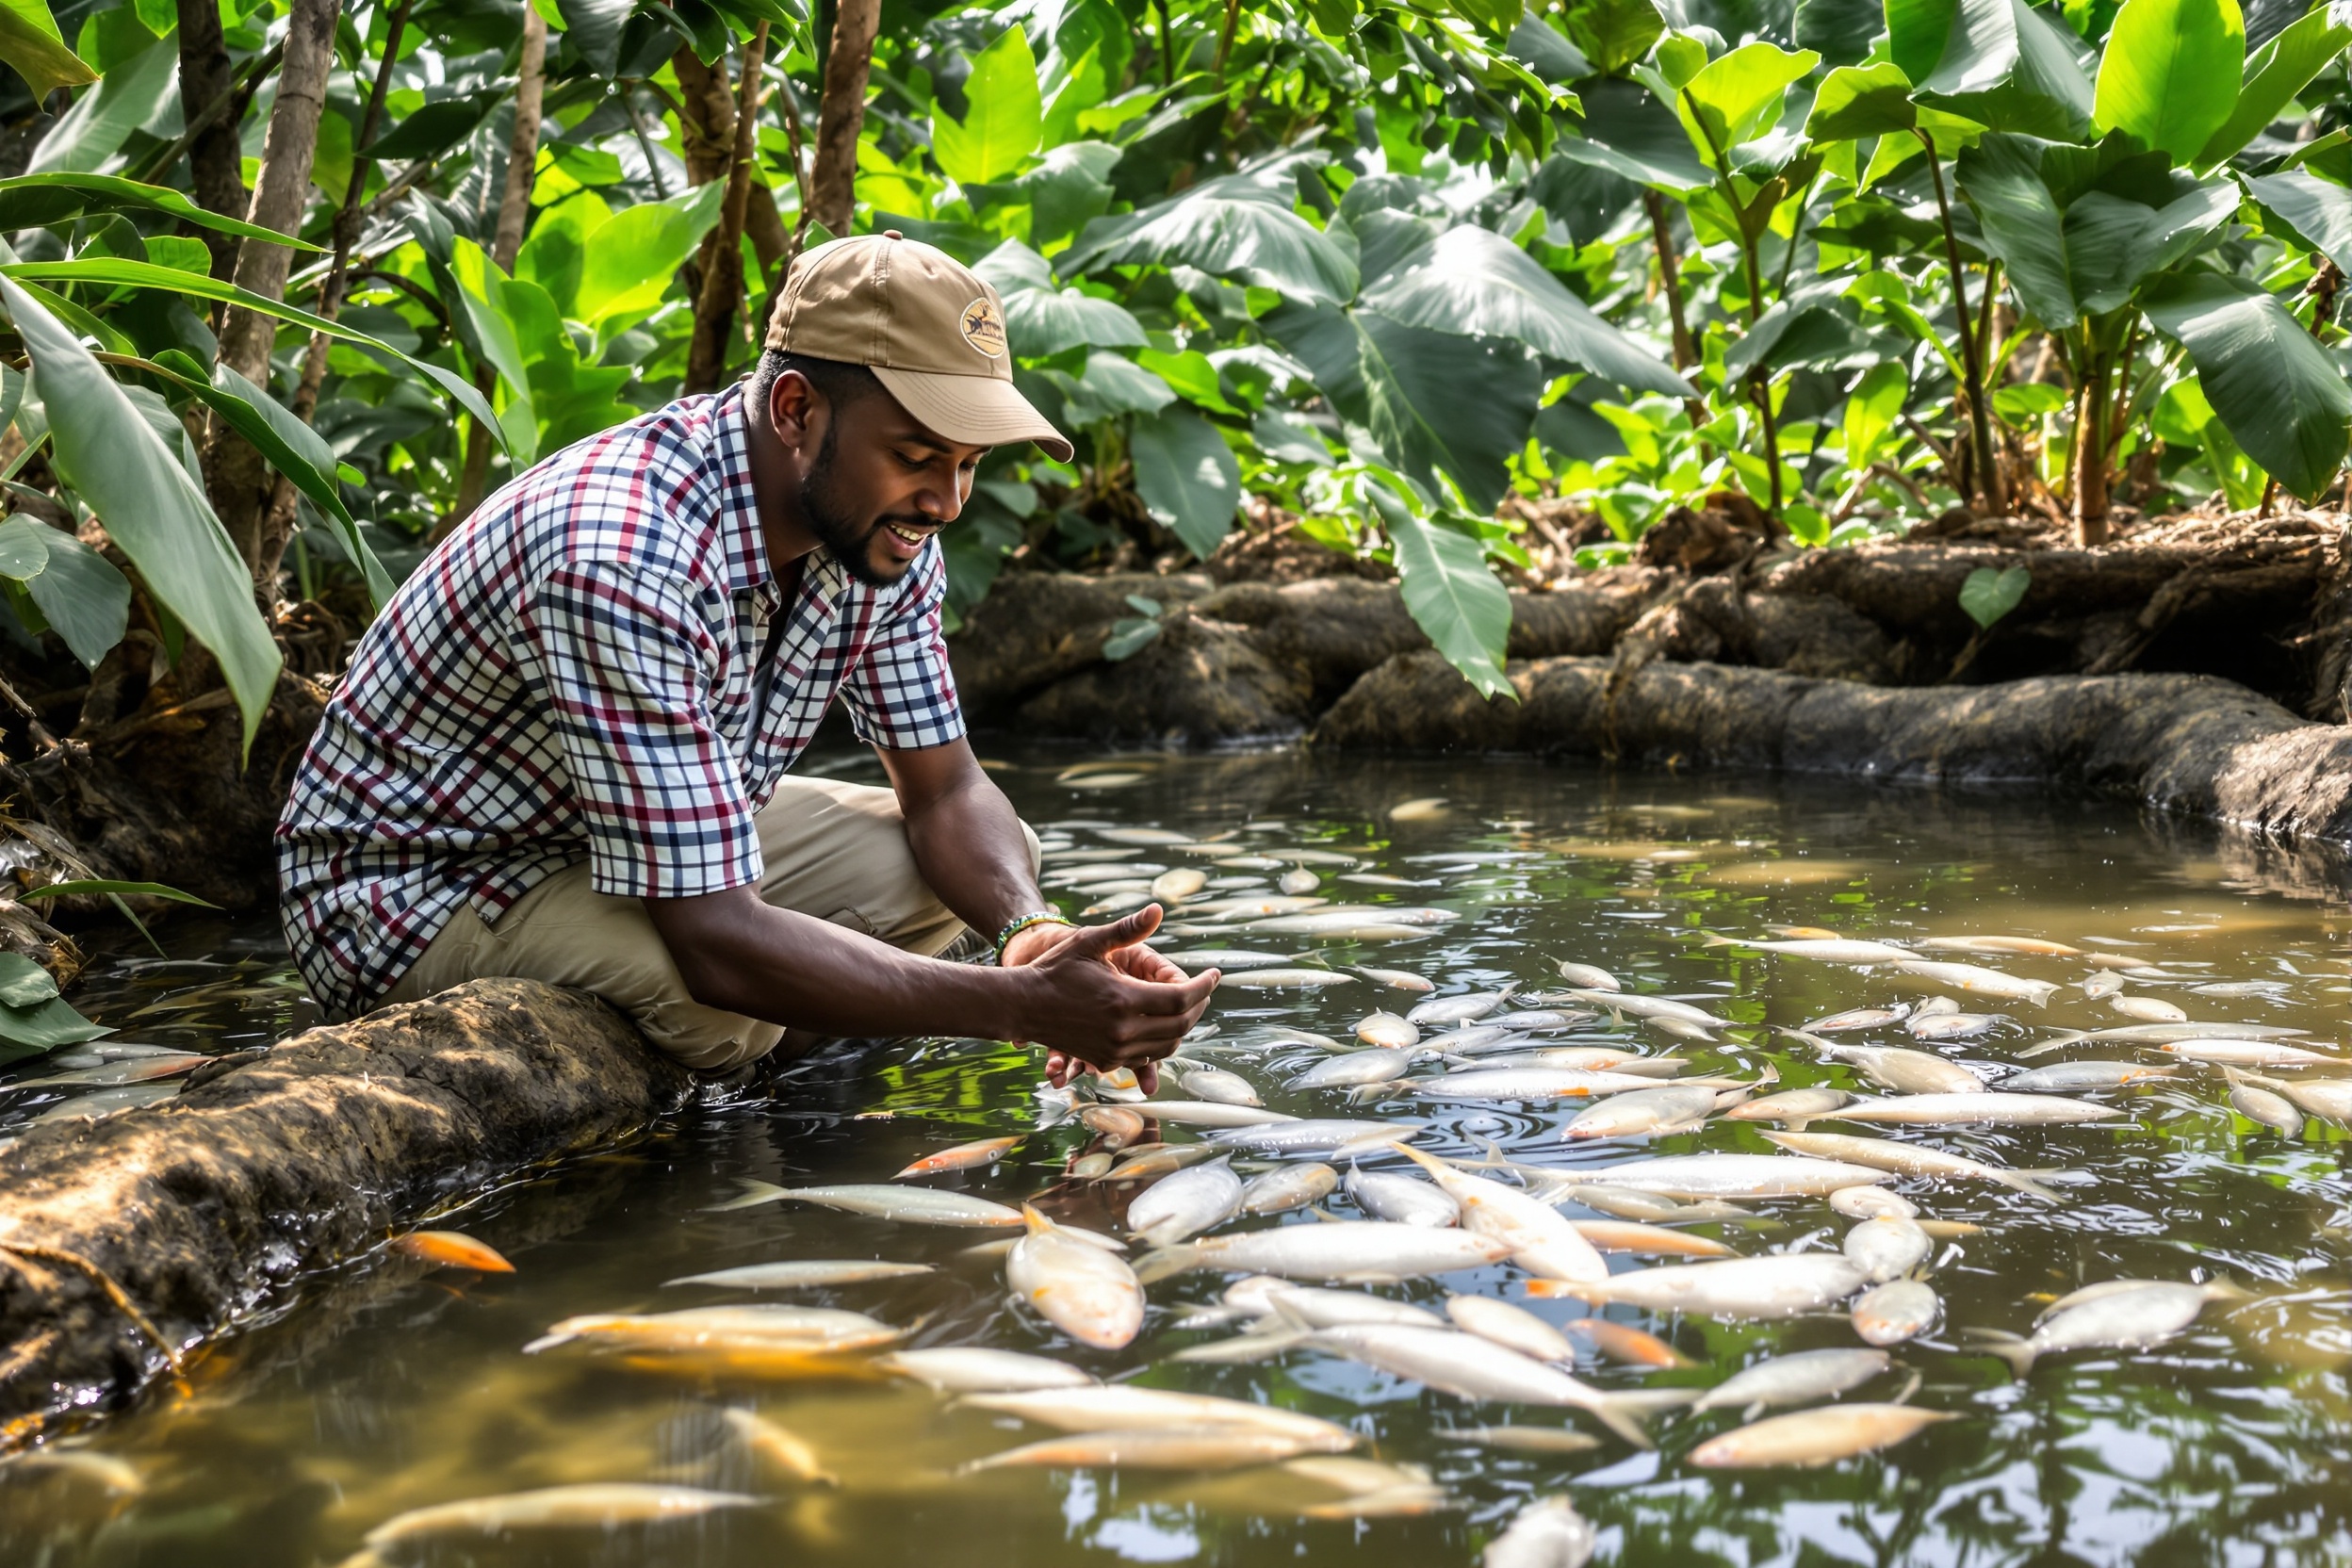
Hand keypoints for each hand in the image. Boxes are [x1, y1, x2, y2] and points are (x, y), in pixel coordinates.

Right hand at [1000, 905, 1215, 1089]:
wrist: (1023, 1005)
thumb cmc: (1056, 968)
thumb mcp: (1090, 942)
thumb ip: (1128, 930)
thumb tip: (1158, 910)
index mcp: (1123, 998)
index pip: (1182, 997)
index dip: (1205, 986)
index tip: (1215, 973)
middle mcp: (1122, 1030)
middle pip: (1181, 1023)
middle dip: (1200, 1005)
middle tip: (1204, 988)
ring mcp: (1114, 1050)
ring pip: (1168, 1044)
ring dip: (1184, 1025)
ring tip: (1187, 1004)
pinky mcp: (1106, 1060)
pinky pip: (1147, 1056)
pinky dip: (1162, 1040)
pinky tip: (1162, 1021)